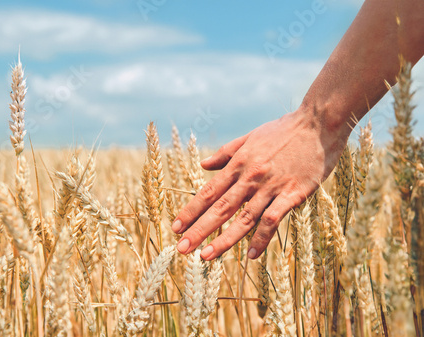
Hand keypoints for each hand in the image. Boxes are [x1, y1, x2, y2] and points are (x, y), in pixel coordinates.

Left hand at [171, 108, 348, 259]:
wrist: (318, 123)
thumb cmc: (284, 130)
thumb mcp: (250, 137)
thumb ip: (226, 153)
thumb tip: (203, 165)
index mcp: (238, 164)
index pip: (208, 192)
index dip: (190, 211)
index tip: (176, 226)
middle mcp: (250, 177)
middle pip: (220, 208)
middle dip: (199, 229)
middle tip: (182, 248)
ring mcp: (271, 187)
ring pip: (243, 218)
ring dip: (224, 239)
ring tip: (206, 256)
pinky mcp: (293, 194)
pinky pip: (273, 220)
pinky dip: (261, 239)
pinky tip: (251, 255)